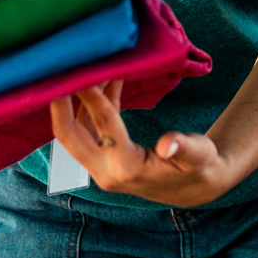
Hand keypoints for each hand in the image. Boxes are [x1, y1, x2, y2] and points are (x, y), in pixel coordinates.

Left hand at [49, 83, 244, 207]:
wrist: (195, 187)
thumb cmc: (200, 167)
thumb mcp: (199, 155)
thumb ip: (183, 148)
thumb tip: (168, 145)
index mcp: (128, 169)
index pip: (104, 129)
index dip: (94, 101)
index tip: (86, 75)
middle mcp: (107, 172)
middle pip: (70, 137)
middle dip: (60, 105)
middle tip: (57, 73)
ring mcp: (101, 168)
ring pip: (77, 132)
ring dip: (77, 102)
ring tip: (86, 69)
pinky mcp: (103, 161)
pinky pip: (89, 132)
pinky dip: (92, 107)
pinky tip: (102, 82)